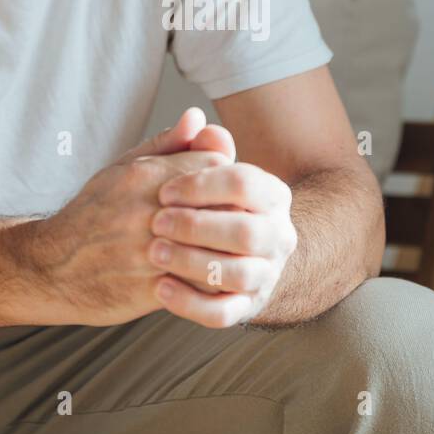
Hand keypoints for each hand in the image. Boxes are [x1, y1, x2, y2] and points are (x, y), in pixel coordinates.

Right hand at [26, 109, 232, 325]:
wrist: (50, 267)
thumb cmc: (93, 213)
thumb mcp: (123, 167)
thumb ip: (167, 144)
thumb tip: (197, 115)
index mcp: (146, 175)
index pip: (218, 163)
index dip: (225, 176)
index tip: (221, 189)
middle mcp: (150, 210)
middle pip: (224, 203)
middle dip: (232, 211)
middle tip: (231, 218)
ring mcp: (152, 252)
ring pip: (218, 246)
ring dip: (225, 248)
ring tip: (222, 248)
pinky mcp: (152, 289)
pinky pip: (200, 285)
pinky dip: (209, 280)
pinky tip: (205, 274)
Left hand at [149, 161, 296, 327]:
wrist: (215, 249)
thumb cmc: (200, 204)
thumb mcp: (194, 174)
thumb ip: (194, 149)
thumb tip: (195, 120)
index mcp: (273, 196)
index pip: (246, 183)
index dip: (202, 186)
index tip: (164, 191)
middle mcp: (279, 236)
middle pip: (247, 231)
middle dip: (197, 226)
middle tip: (156, 222)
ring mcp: (266, 274)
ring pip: (238, 274)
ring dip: (193, 263)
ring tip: (154, 252)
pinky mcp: (245, 308)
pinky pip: (224, 313)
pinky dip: (191, 303)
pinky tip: (160, 288)